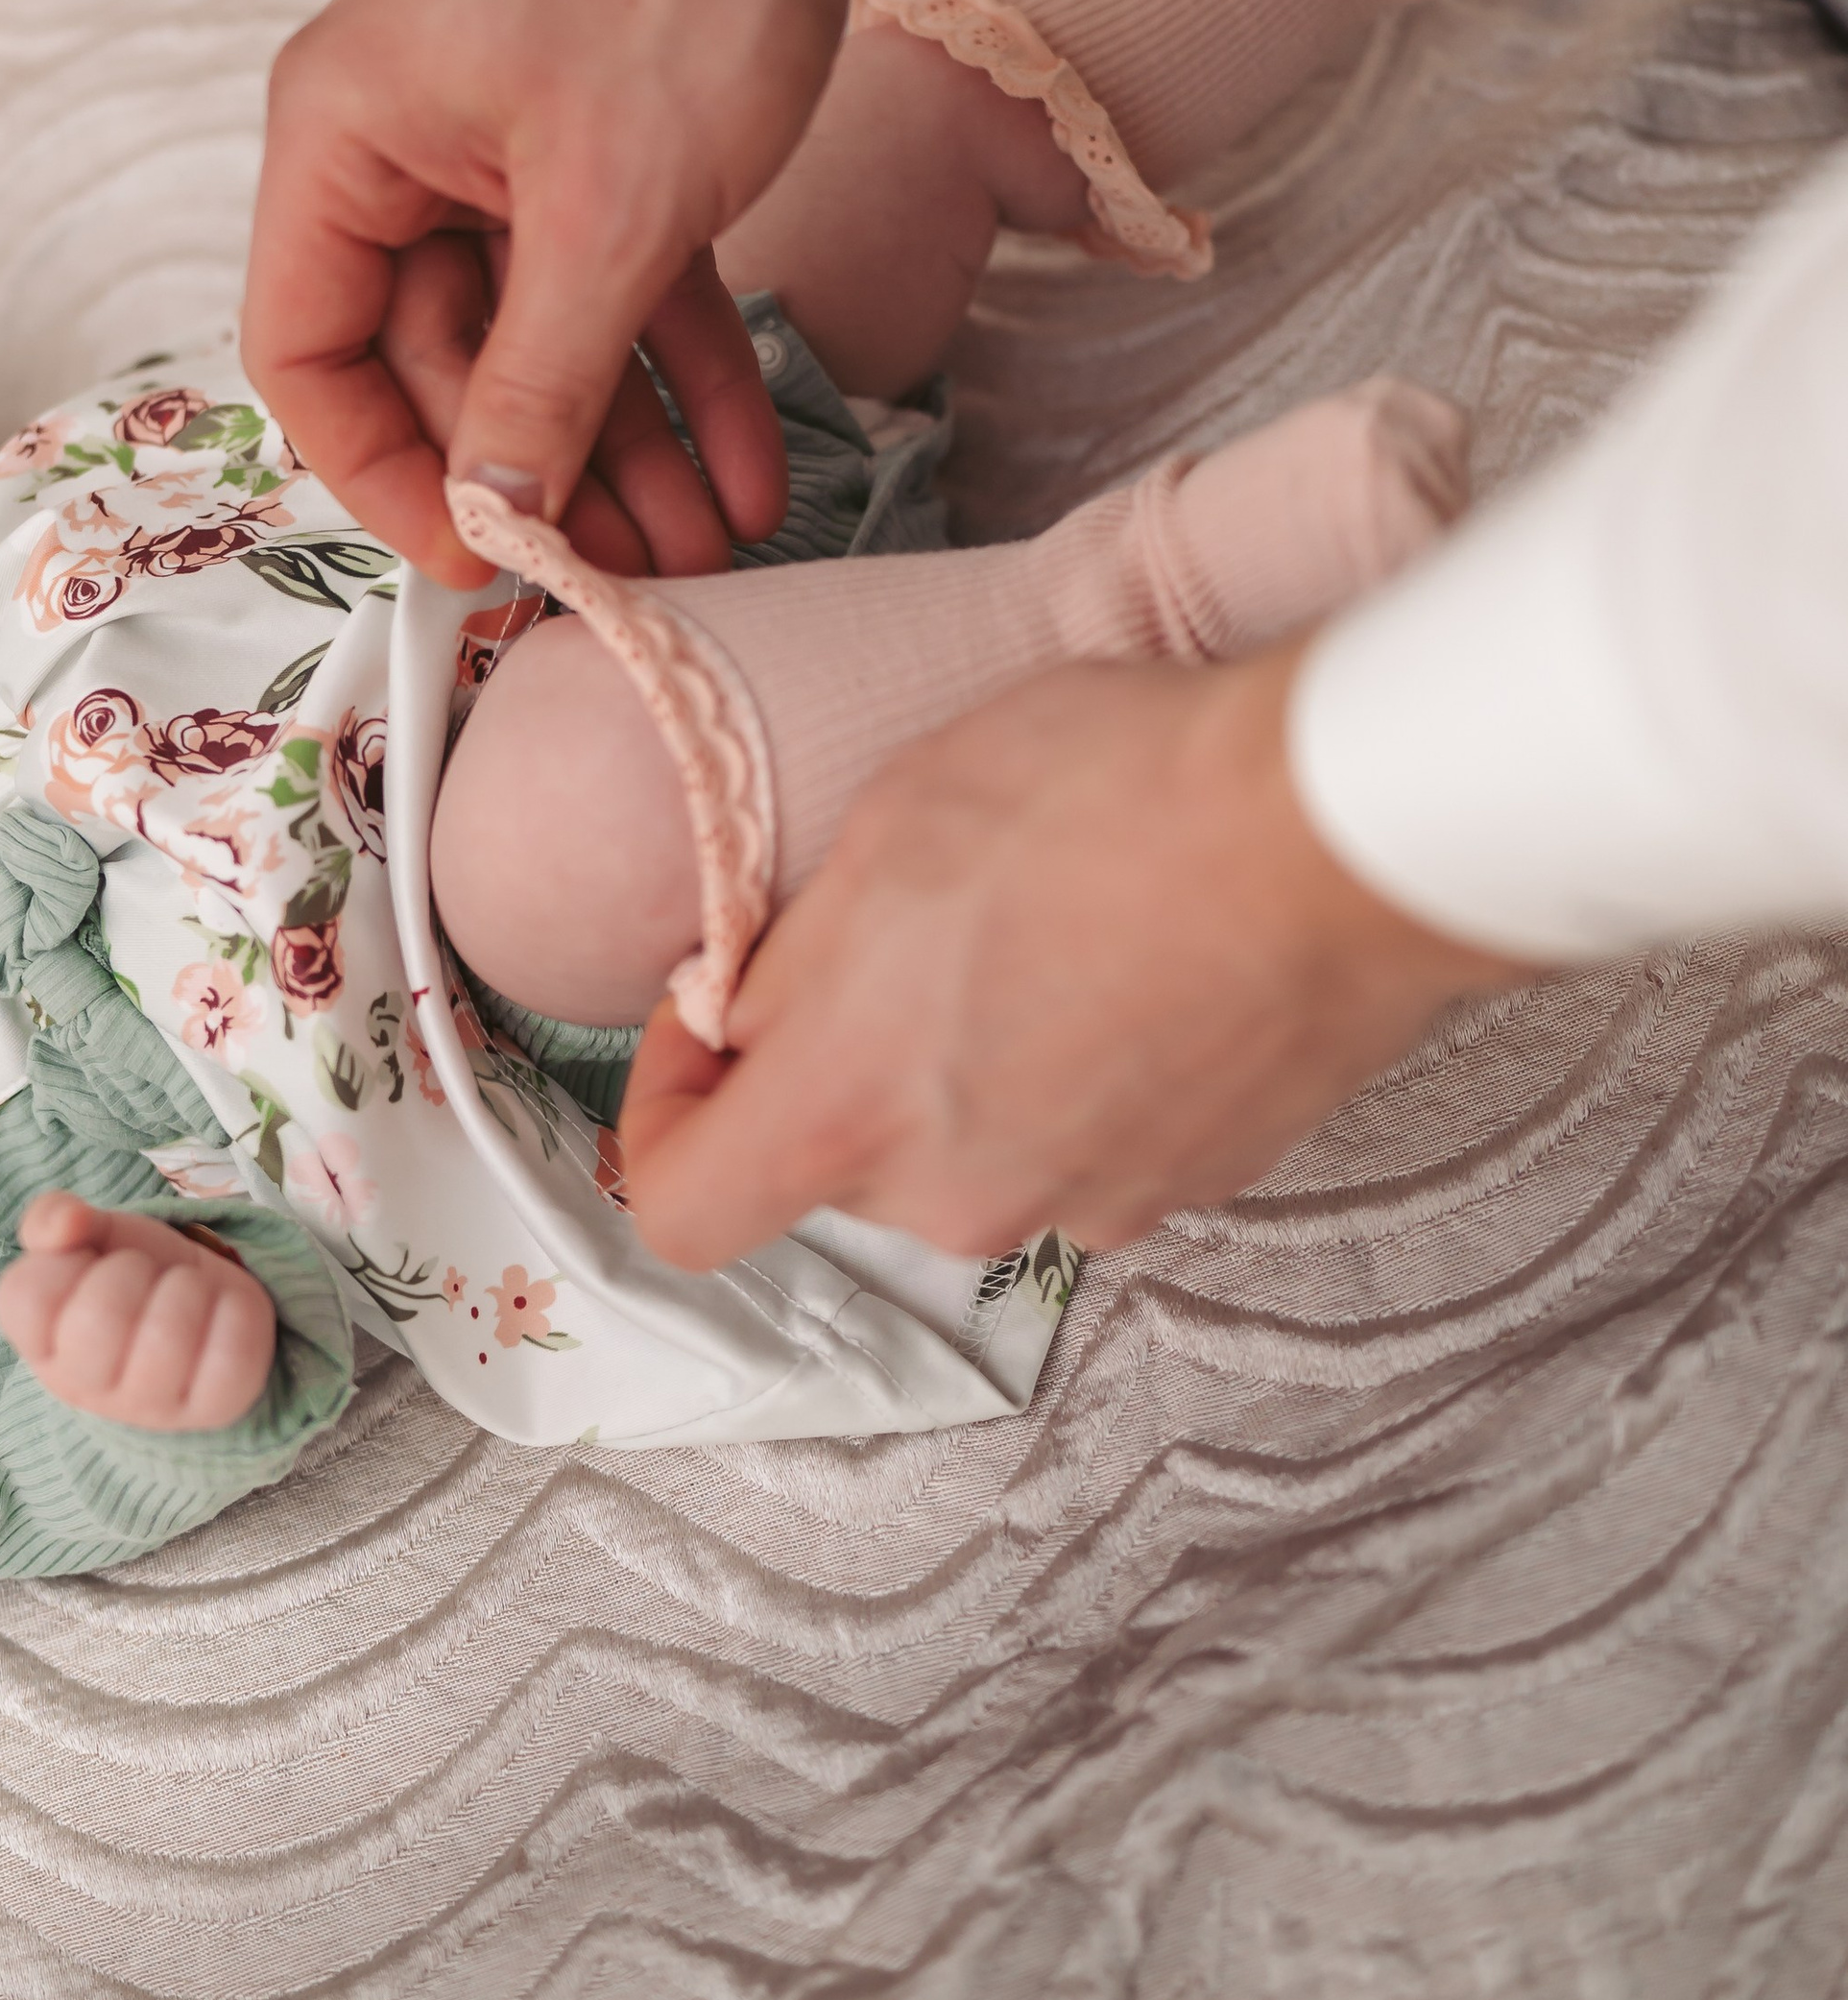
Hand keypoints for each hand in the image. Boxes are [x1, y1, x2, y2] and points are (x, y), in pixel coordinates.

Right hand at [0, 1193, 275, 1430]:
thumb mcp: (89, 1235)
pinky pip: (230, 1356)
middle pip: (98, 1317)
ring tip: (184, 1290)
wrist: (200, 1304)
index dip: (67, 1262)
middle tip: (145, 1274)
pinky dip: (234, 1310)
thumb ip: (55, 1219)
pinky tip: (221, 1310)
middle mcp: (86, 1389)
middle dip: (133, 1270)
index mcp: (41, 1344)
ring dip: (186, 1286)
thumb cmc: (133, 1271)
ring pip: (167, 1336)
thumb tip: (64, 1222)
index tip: (91, 1263)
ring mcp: (150, 1408)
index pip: (27, 1297)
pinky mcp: (214, 1407)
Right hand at [244, 0, 962, 585]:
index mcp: (342, 142)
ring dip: (628, 452)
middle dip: (543, 479)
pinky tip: (748, 470)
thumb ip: (541, 376)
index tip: (482, 562)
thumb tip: (490, 515)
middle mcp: (398, 148)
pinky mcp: (589, 145)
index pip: (309, 358)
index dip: (385, 476)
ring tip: (712, 556)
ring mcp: (494, 147)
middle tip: (633, 585)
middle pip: (437, 365)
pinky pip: (616, 292)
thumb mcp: (611, 210)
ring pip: (542, 342)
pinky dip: (678, 375)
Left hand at [620, 644, 1538, 1266]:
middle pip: (837, 1167)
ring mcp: (1084, 1203)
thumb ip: (791, 958)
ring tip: (1039, 931)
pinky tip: (1132, 966)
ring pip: (969, 1153)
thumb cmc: (1109, 792)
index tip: (704, 1023)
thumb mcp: (885, 824)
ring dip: (971, 1069)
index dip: (664, 1113)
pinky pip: (1089, 1143)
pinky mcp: (1191, 1185)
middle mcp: (955, 1196)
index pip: (679, 1208)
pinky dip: (1085, 1076)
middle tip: (894, 933)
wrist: (1335, 829)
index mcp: (846, 1111)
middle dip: (842, 1064)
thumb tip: (749, 1011)